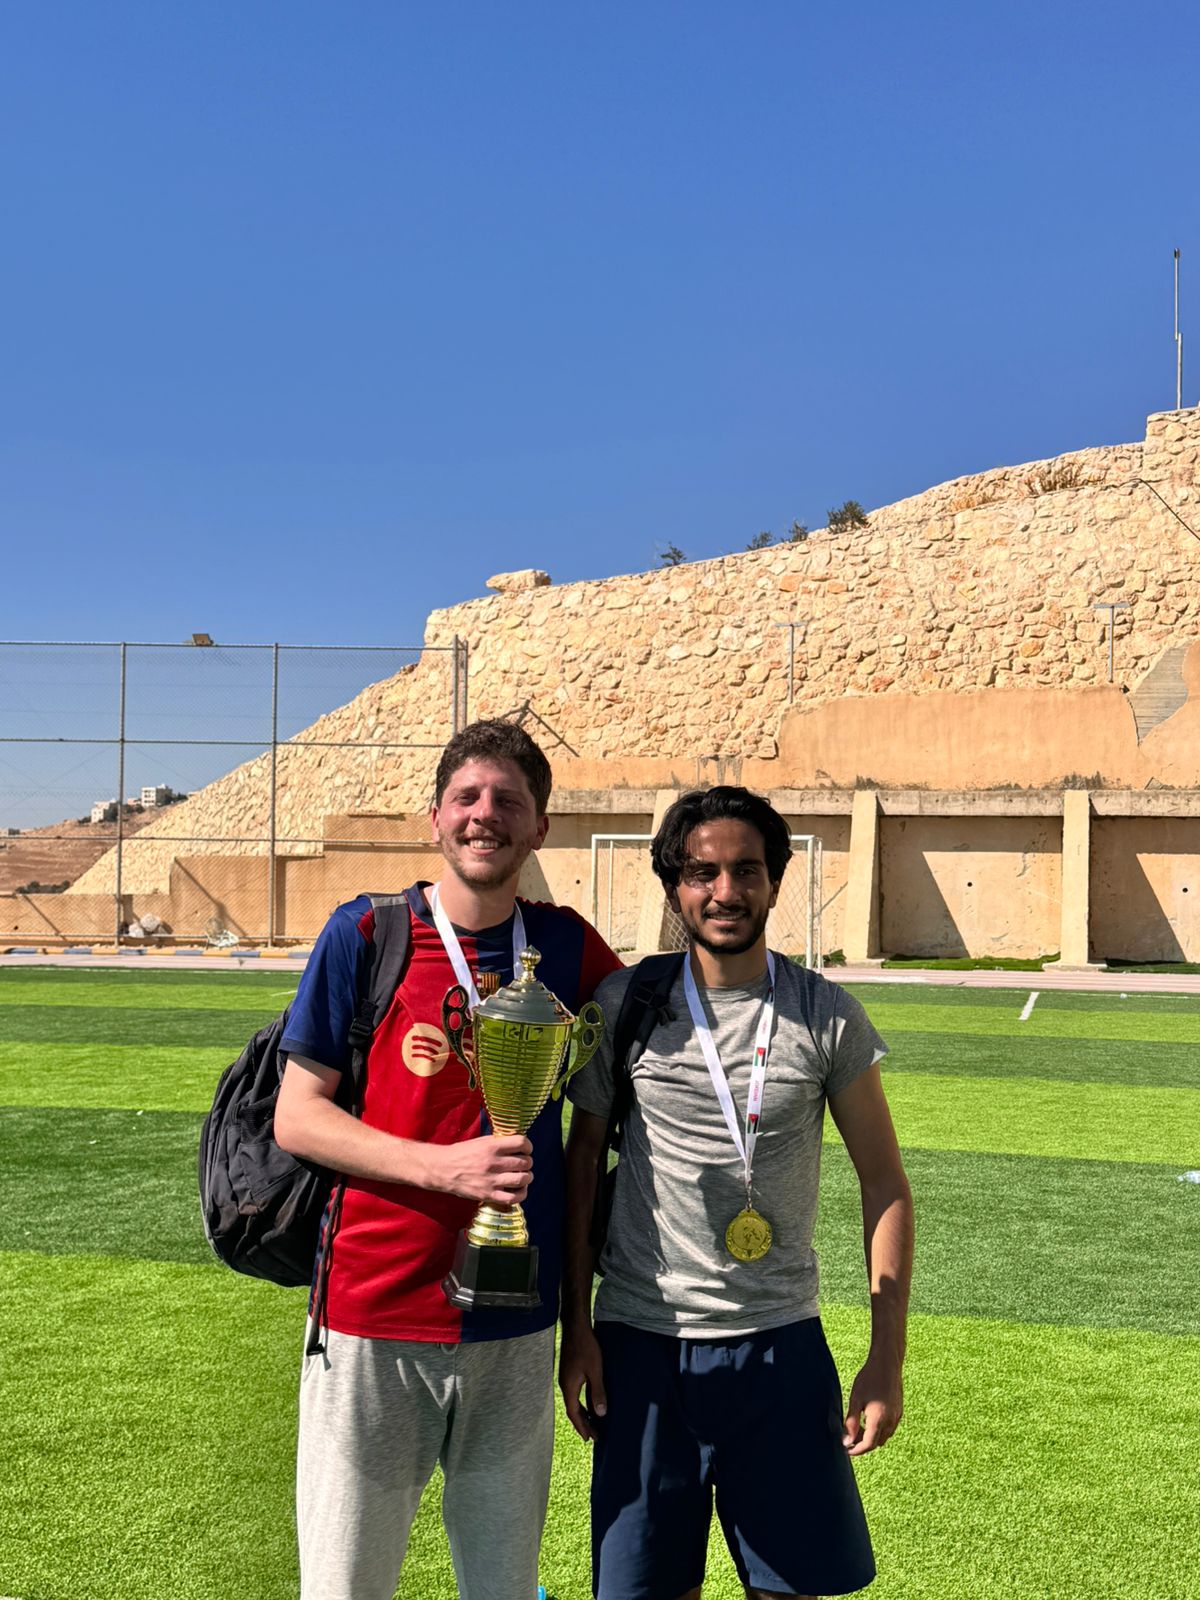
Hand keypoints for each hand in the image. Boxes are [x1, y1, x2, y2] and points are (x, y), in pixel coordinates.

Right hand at [427, 1134, 532, 1205]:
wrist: (442, 1169)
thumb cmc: (462, 1153)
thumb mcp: (481, 1142)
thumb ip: (499, 1142)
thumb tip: (519, 1143)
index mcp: (492, 1147)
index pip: (522, 1143)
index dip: (528, 1146)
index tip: (526, 1149)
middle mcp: (493, 1163)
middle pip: (525, 1162)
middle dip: (527, 1162)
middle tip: (523, 1164)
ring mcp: (491, 1180)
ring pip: (522, 1179)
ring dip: (527, 1177)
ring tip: (523, 1176)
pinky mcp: (488, 1195)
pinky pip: (513, 1198)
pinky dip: (521, 1194)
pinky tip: (519, 1189)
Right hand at [559, 1322, 606, 1441]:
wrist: (575, 1328)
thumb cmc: (586, 1347)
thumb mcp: (595, 1371)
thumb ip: (597, 1392)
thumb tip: (600, 1414)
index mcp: (569, 1387)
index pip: (574, 1413)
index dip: (582, 1427)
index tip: (590, 1438)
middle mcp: (564, 1385)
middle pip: (572, 1409)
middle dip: (583, 1424)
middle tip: (593, 1436)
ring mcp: (565, 1378)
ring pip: (573, 1401)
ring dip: (582, 1413)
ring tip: (592, 1423)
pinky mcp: (569, 1372)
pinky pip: (574, 1393)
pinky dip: (581, 1402)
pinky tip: (589, 1402)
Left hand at [842, 1354, 902, 1456]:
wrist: (887, 1363)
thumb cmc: (869, 1379)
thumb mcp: (855, 1400)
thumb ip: (850, 1422)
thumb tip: (846, 1441)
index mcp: (879, 1420)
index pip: (868, 1445)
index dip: (856, 1450)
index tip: (846, 1450)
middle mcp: (891, 1421)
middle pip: (876, 1442)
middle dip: (863, 1444)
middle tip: (849, 1438)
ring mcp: (897, 1416)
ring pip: (884, 1436)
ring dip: (871, 1436)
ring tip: (857, 1427)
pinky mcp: (899, 1410)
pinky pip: (889, 1427)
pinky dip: (879, 1429)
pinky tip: (868, 1418)